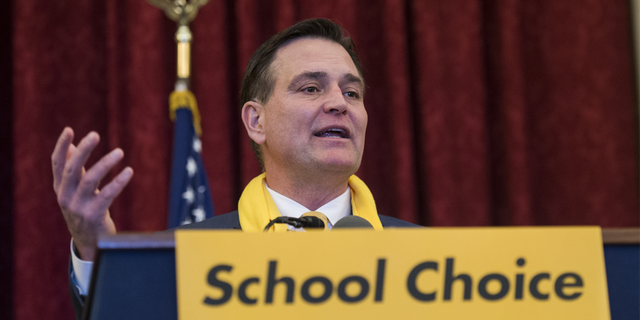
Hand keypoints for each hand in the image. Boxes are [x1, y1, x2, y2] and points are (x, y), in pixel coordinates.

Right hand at [52, 128, 132, 260]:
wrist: (90, 244)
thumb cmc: (85, 212)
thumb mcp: (76, 192)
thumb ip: (75, 170)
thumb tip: (74, 145)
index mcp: (60, 189)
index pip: (57, 164)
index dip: (62, 147)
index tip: (69, 130)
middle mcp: (65, 197)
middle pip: (72, 169)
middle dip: (83, 151)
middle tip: (95, 134)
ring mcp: (78, 208)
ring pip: (90, 180)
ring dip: (105, 163)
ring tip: (120, 152)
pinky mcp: (93, 216)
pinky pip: (107, 195)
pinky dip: (118, 182)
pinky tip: (128, 171)